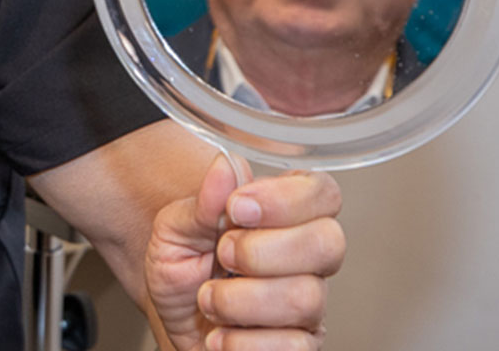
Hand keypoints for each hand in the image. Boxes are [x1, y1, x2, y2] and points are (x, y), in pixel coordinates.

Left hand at [145, 153, 345, 349]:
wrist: (170, 320)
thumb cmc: (180, 268)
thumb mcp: (175, 228)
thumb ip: (202, 201)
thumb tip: (225, 165)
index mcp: (285, 216)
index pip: (322, 193)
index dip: (284, 199)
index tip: (236, 208)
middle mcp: (307, 259)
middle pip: (328, 244)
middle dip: (260, 251)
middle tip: (220, 255)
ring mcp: (309, 304)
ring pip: (305, 299)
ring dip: (238, 301)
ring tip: (208, 298)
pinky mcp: (299, 346)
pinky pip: (293, 347)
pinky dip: (242, 342)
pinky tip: (221, 334)